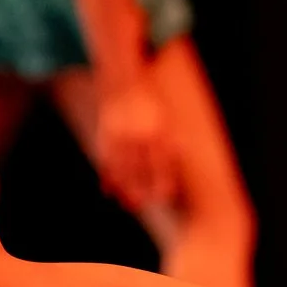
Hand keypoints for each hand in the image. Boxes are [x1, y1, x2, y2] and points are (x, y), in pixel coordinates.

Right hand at [90, 77, 176, 214]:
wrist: (123, 79)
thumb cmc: (148, 102)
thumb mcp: (164, 116)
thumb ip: (170, 136)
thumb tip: (180, 153)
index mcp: (158, 131)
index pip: (162, 162)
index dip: (163, 181)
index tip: (164, 197)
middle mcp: (139, 135)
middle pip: (141, 169)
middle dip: (141, 190)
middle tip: (142, 206)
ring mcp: (121, 135)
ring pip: (122, 168)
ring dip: (124, 188)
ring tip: (126, 204)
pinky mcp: (106, 134)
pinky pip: (106, 160)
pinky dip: (107, 176)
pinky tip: (108, 190)